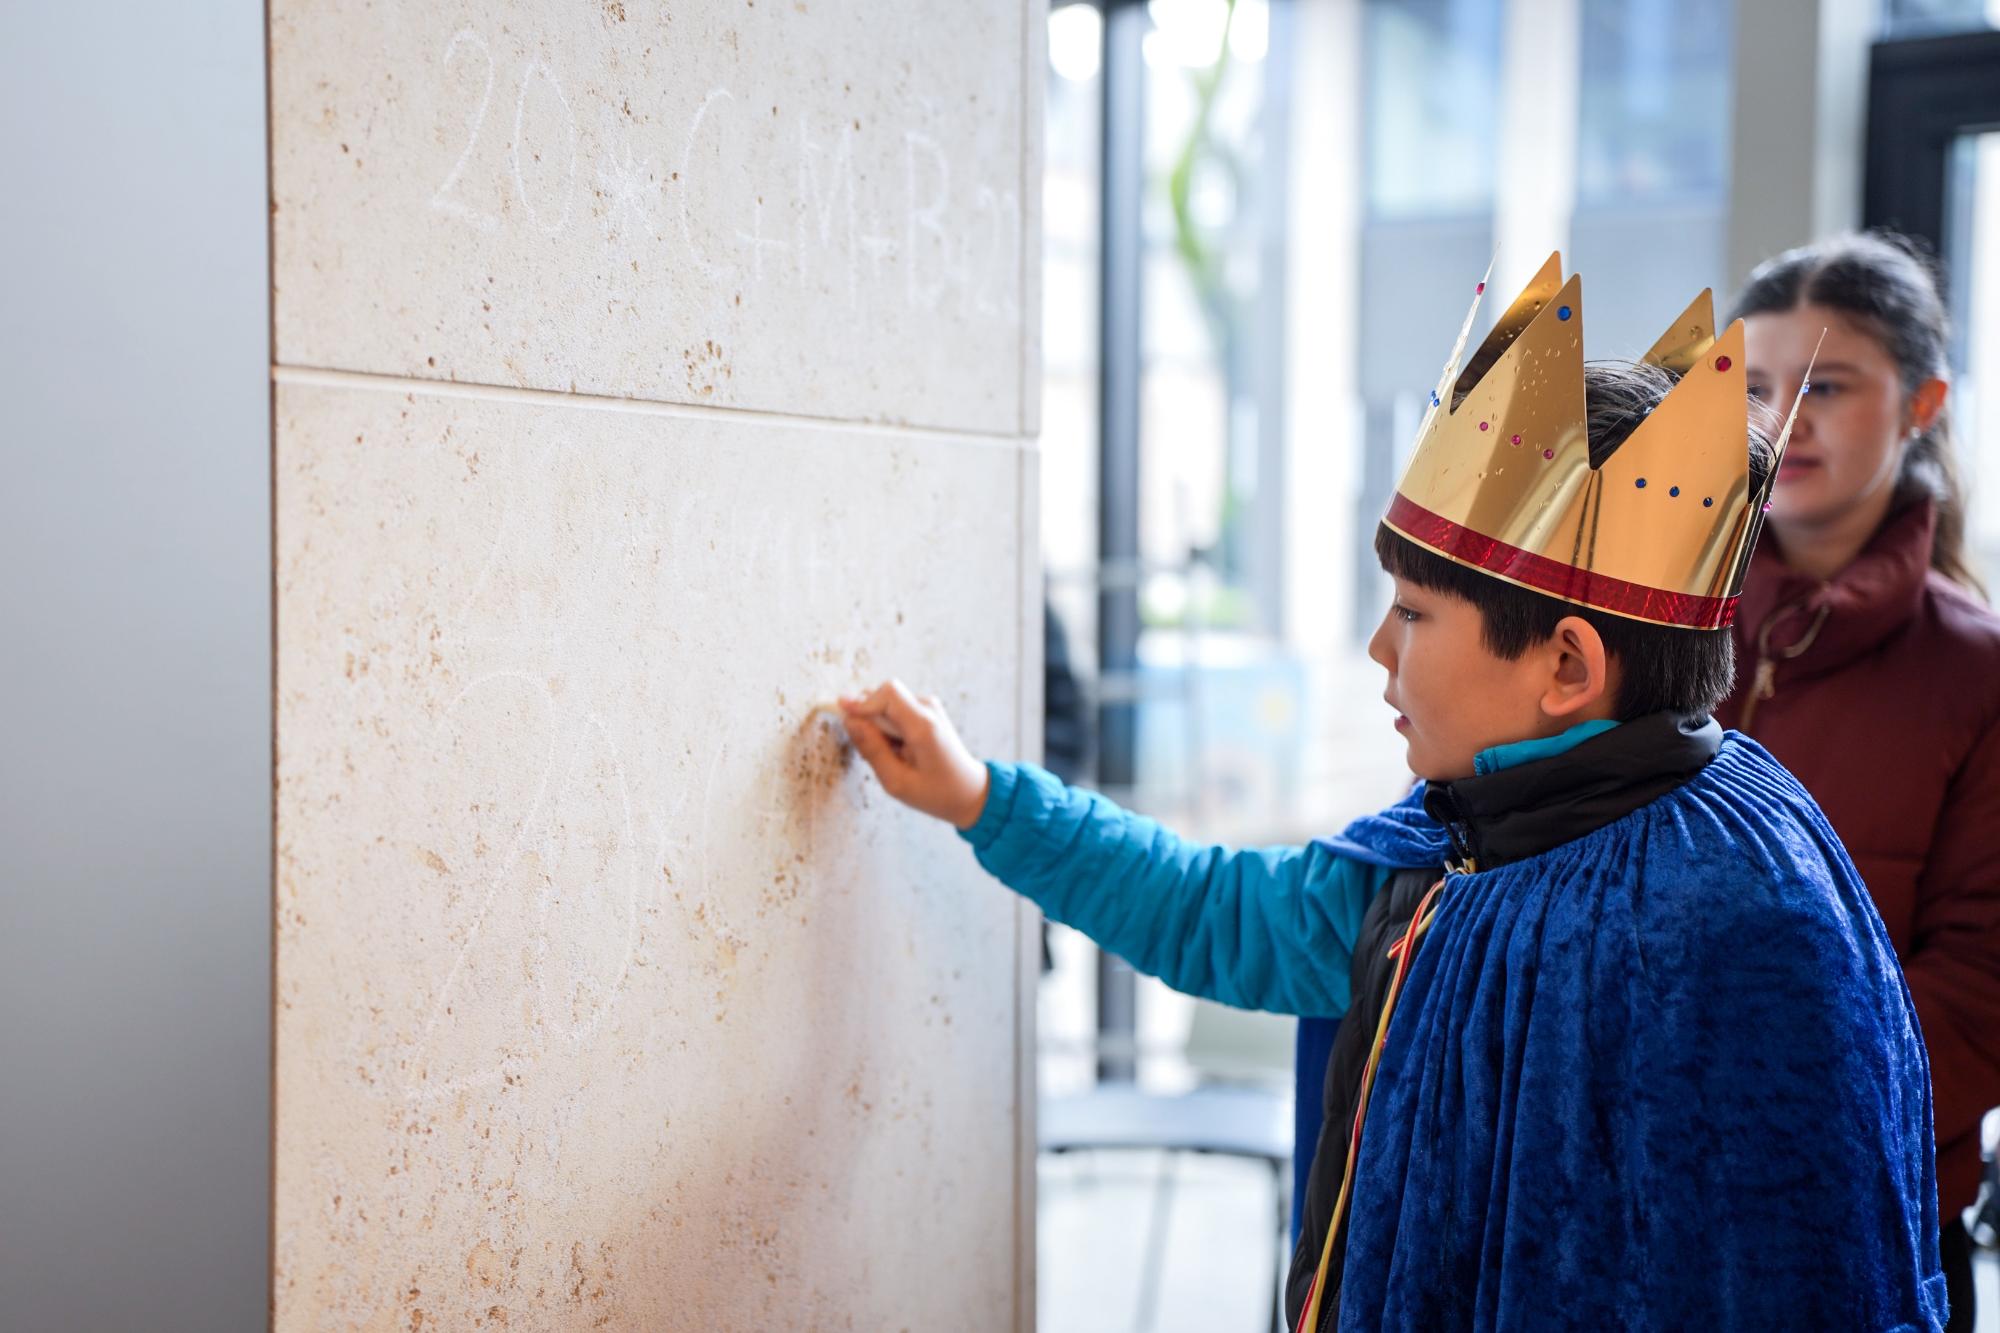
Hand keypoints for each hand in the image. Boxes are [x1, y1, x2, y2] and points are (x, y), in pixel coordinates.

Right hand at [838, 680, 989, 829]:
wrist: (968, 791)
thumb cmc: (936, 792)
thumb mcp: (897, 781)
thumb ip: (872, 749)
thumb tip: (849, 720)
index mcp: (924, 726)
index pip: (887, 693)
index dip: (861, 702)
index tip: (843, 715)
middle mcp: (928, 709)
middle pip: (883, 696)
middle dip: (867, 719)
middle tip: (872, 752)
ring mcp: (929, 707)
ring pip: (886, 704)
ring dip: (877, 726)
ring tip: (889, 755)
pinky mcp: (926, 710)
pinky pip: (894, 710)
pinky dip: (887, 727)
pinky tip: (897, 750)